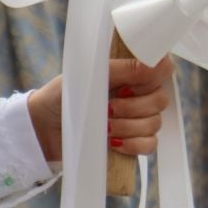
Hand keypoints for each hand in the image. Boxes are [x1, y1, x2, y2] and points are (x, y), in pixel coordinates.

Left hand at [26, 56, 173, 162]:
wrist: (44, 127)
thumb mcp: (88, 76)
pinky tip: (114, 143)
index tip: (127, 85)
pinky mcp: (133, 142)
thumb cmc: (62, 95)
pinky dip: (133, 145)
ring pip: (154, 123)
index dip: (152, 77)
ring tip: (103, 127)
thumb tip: (154, 63)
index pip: (163, 68)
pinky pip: (151, 144)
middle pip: (160, 99)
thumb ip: (122, 68)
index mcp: (129, 71)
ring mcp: (137, 119)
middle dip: (133, 107)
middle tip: (108, 108)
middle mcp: (138, 93)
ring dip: (127, 126)